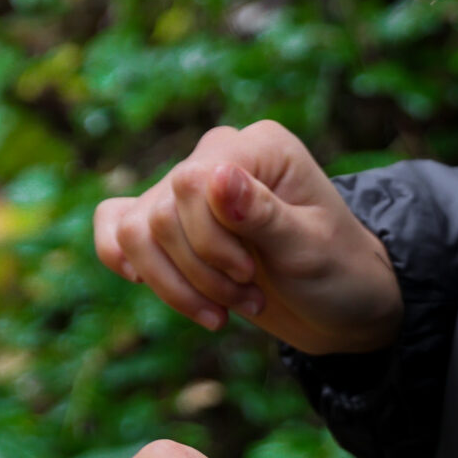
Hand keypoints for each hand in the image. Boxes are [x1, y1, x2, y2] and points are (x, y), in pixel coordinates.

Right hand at [92, 120, 401, 355]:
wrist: (341, 306)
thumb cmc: (339, 272)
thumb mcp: (311, 250)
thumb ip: (263, 215)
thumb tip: (216, 177)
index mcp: (257, 147)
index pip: (190, 182)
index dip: (207, 240)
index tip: (250, 276)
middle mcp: (216, 156)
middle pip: (160, 212)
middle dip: (198, 272)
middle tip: (248, 299)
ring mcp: (188, 188)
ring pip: (136, 230)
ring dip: (175, 284)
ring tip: (223, 311)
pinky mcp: (170, 220)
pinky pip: (115, 224)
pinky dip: (121, 257)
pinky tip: (142, 282)